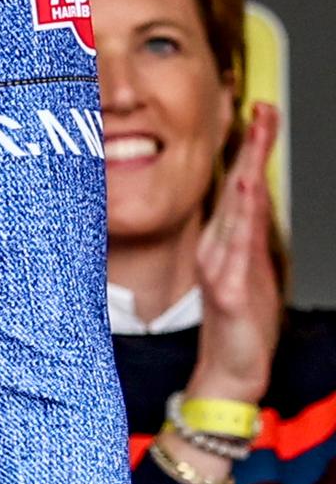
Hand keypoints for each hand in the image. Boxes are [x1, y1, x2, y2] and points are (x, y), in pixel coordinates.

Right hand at [189, 100, 282, 411]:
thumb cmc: (241, 324)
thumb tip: (255, 193)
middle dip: (253, 149)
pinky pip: (234, 256)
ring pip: (236, 215)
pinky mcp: (227, 295)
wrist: (228, 372)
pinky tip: (245, 207)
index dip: (253, 146)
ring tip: (255, 150)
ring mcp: (220, 269)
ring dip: (246, 179)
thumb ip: (249, 232)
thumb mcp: (250, 269)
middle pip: (237, 188)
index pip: (241, 182)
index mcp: (226, 239)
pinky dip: (240, 227)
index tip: (264, 112)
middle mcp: (219, 247)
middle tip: (264, 113)